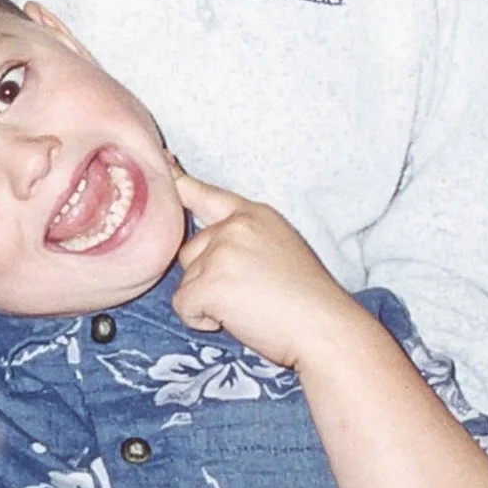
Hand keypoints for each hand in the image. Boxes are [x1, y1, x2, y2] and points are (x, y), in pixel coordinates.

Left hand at [171, 172, 362, 368]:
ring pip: (186, 281)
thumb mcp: (279, 248)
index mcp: (254, 214)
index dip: (179, 182)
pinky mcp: (211, 283)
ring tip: (248, 308)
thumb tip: (208, 248)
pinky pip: (183, 306)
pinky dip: (201, 320)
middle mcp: (235, 226)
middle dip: (206, 277)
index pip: (206, 194)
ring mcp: (222, 252)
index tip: (163, 160)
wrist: (324, 327)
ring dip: (206, 300)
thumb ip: (244, 239)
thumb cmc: (307, 299)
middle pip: (190, 251)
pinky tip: (236, 321)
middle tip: (248, 294)